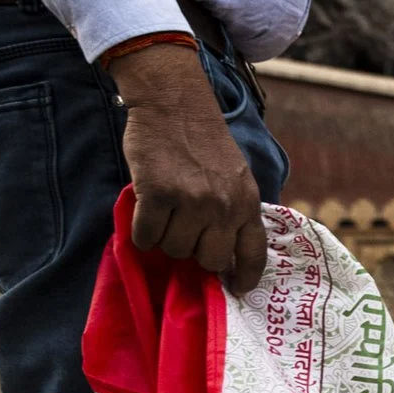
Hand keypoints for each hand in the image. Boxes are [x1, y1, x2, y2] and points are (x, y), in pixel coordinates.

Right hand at [107, 43, 266, 294]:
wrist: (174, 103)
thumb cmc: (204, 142)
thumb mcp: (236, 177)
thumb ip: (234, 212)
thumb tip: (224, 256)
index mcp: (247, 203)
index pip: (252, 255)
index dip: (243, 277)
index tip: (235, 289)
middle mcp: (223, 206)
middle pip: (207, 260)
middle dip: (193, 251)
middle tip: (183, 229)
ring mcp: (191, 201)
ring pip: (174, 250)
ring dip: (165, 238)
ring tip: (165, 212)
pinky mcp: (157, 194)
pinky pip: (146, 237)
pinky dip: (141, 232)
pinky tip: (145, 213)